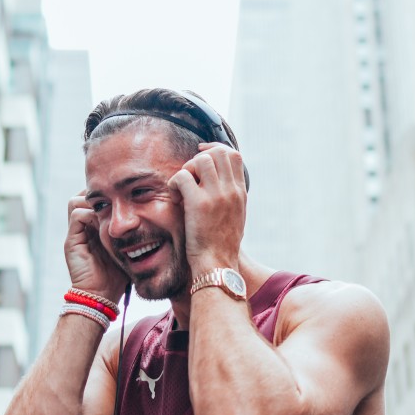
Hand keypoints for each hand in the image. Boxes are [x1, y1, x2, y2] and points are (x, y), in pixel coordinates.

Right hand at [65, 192, 129, 300]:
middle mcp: (83, 228)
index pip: (95, 200)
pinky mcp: (71, 241)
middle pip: (83, 197)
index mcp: (95, 227)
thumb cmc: (120, 274)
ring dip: (93, 201)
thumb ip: (135, 233)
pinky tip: (107, 221)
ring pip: (75, 201)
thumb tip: (156, 217)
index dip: (107, 194)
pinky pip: (76, 215)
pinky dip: (91, 213)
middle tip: (117, 196)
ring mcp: (76, 233)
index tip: (125, 194)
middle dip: (99, 194)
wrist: (103, 295)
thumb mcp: (131, 248)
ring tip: (111, 207)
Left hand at [170, 143, 245, 272]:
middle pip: (218, 152)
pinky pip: (182, 176)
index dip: (216, 149)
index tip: (202, 155)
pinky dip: (174, 182)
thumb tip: (218, 182)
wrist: (218, 264)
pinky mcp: (199, 203)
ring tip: (182, 187)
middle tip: (189, 173)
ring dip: (187, 169)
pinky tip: (174, 197)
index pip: (234, 155)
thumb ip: (230, 197)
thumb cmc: (221, 245)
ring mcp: (216, 195)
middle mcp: (231, 191)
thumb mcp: (236, 217)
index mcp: (240, 193)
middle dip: (200, 156)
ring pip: (201, 160)